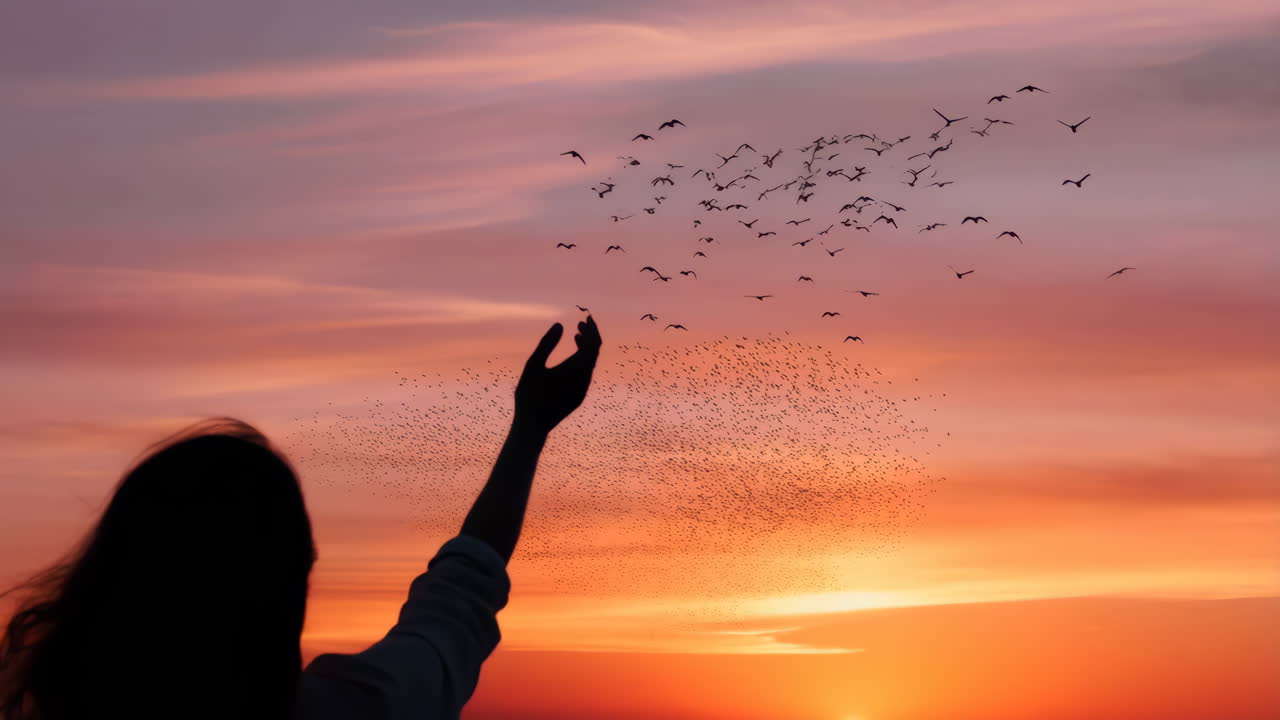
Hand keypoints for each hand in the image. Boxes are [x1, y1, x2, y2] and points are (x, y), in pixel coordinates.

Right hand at [513, 315, 601, 433]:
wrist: (533, 427)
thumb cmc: (529, 395)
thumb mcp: (534, 365)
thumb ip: (547, 343)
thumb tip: (560, 324)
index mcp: (575, 369)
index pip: (593, 344)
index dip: (592, 329)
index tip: (586, 317)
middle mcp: (584, 379)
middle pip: (595, 352)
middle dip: (590, 336)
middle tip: (582, 323)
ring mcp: (583, 389)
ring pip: (591, 363)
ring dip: (586, 348)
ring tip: (577, 334)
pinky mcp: (579, 396)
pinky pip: (586, 373)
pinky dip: (583, 360)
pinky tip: (573, 356)